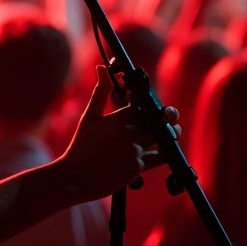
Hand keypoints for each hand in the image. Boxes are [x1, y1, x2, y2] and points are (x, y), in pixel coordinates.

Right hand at [55, 66, 179, 203]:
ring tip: (172, 131)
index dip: (151, 102)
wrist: (74, 177)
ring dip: (171, 133)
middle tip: (169, 116)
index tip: (153, 103)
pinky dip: (163, 153)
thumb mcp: (89, 117)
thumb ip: (100, 92)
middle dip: (166, 116)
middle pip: (158, 119)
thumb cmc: (81, 146)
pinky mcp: (138, 167)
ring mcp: (134, 150)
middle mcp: (129, 132)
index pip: (144, 102)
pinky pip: (160, 158)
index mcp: (118, 117)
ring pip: (163, 137)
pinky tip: (162, 150)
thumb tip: (102, 68)